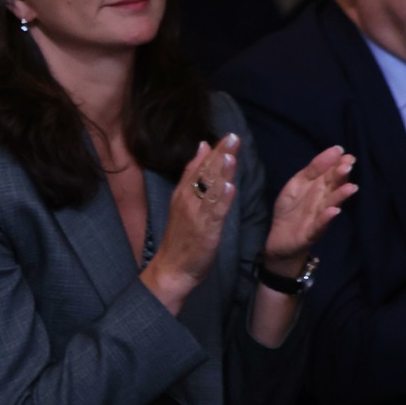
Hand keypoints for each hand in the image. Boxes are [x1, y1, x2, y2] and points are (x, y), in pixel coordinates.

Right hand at [141, 135, 237, 310]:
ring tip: (230, 156)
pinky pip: (214, 213)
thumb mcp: (183, 201)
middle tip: (233, 138)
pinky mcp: (204, 230)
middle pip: (205, 173)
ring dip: (220, 172)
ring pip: (209, 190)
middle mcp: (187, 200)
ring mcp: (195, 214)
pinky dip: (222, 199)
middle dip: (220, 155)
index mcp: (183, 192)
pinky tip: (230, 188)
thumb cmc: (181, 237)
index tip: (229, 136)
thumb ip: (192, 175)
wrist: (172, 269)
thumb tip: (202, 148)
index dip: (214, 151)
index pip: (199, 166)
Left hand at [262, 145, 355, 272]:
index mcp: (319, 189)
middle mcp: (323, 201)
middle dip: (341, 176)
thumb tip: (334, 150)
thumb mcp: (297, 184)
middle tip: (349, 165)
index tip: (347, 154)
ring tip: (351, 187)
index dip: (337, 164)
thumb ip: (312, 169)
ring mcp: (319, 217)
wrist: (280, 239)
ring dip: (340, 196)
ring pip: (331, 204)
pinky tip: (334, 211)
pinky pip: (320, 224)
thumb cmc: (291, 209)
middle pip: (333, 187)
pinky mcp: (312, 232)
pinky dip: (327, 218)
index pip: (331, 174)